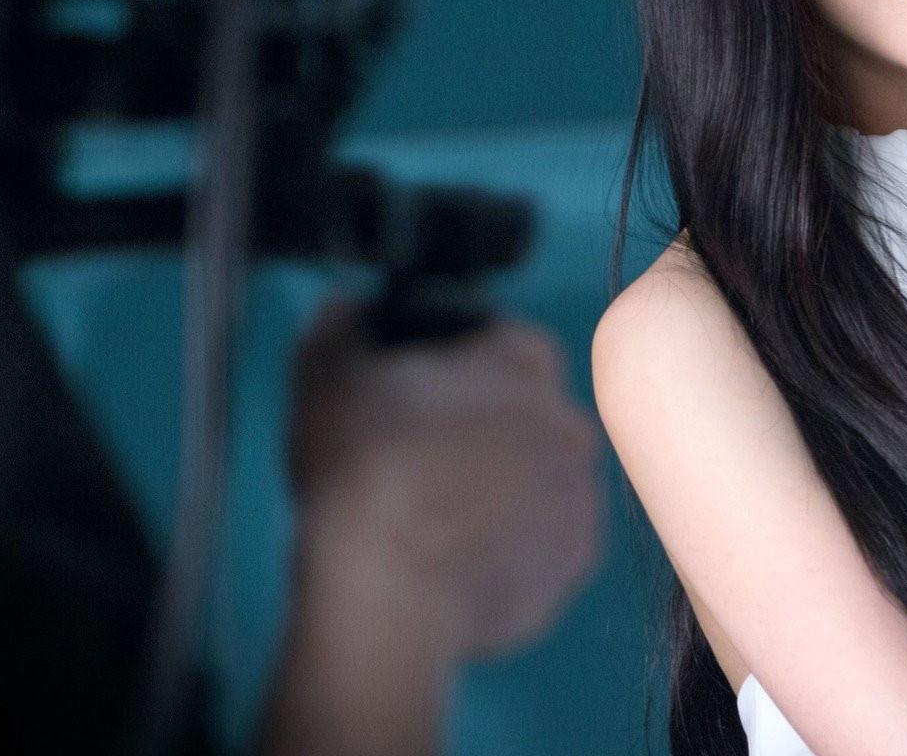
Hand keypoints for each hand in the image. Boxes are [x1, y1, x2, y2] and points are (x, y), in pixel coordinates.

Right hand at [285, 299, 604, 658]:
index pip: (500, 341)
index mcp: (524, 359)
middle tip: (417, 462)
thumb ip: (347, 320)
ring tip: (430, 517)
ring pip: (535, 479)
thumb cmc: (363, 469)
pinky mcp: (573, 562)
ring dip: (497, 489)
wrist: (388, 591)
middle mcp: (570, 421)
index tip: (415, 397)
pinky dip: (506, 546)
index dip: (452, 367)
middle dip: (479, 430)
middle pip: (523, 413)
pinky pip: (540, 541)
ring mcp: (579, 495)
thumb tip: (354, 313)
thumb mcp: (327, 366)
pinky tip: (453, 556)